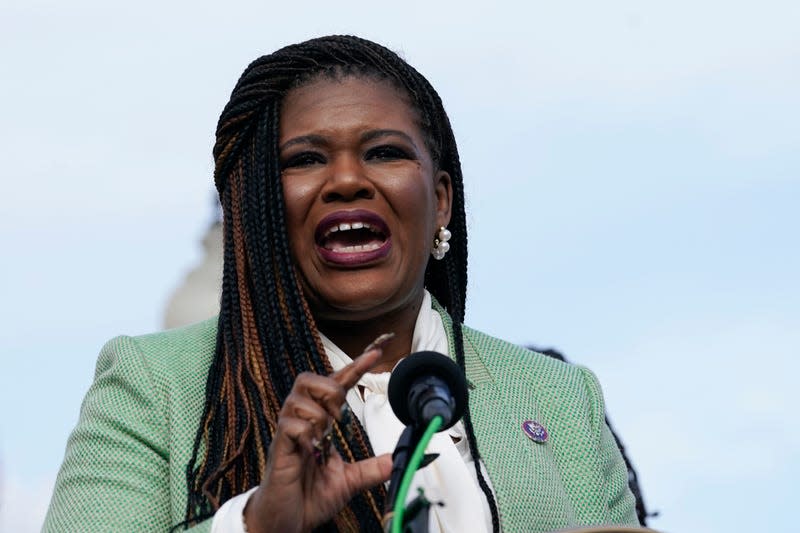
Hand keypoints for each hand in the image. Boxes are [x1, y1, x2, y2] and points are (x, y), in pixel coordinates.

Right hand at [244, 343, 392, 532]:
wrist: (286, 522)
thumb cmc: (310, 497)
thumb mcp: (348, 480)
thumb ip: (372, 469)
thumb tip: (396, 460)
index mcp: (318, 423)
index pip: (336, 385)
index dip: (355, 367)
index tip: (376, 352)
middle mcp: (301, 421)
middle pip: (308, 378)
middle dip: (330, 389)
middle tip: (338, 415)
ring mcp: (287, 432)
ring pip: (298, 397)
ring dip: (319, 414)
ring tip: (322, 437)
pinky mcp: (278, 447)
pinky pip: (290, 424)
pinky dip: (306, 433)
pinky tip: (311, 449)